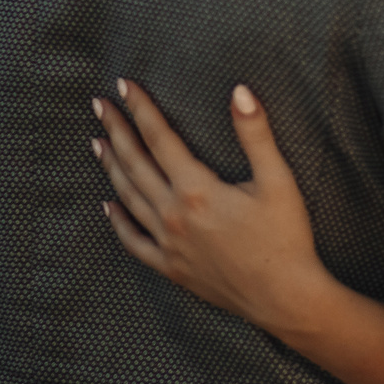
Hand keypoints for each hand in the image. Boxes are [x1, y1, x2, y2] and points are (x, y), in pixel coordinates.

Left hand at [93, 80, 333, 334]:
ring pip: (129, 198)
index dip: (141, 109)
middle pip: (136, 164)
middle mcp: (174, 216)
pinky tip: (109, 206)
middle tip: (99, 105)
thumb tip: (239, 91)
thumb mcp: (277, 181)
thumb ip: (255, 134)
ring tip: (98, 143)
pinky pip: (135, 242)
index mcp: (196, 190)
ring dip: (112, 168)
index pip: (159, 138)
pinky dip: (119, 222)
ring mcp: (169, 245)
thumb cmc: (286, 238)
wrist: (284, 298)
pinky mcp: (173, 268)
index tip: (123, 85)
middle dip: (116, 131)